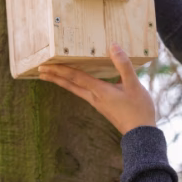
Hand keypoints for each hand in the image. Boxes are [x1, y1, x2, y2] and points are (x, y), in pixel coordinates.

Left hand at [38, 43, 155, 134]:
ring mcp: (97, 103)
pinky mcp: (102, 106)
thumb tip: (113, 46)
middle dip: (55, 77)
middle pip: (70, 85)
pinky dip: (76, 85)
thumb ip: (123, 65)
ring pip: (76, 90)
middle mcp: (94, 97)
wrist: (140, 134)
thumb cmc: (138, 110)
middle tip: (40, 71)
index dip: (60, 69)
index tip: (46, 65)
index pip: (76, 77)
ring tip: (53, 76)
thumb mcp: (134, 85)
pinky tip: (80, 83)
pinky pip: (84, 93)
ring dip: (63, 82)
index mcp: (99, 91)